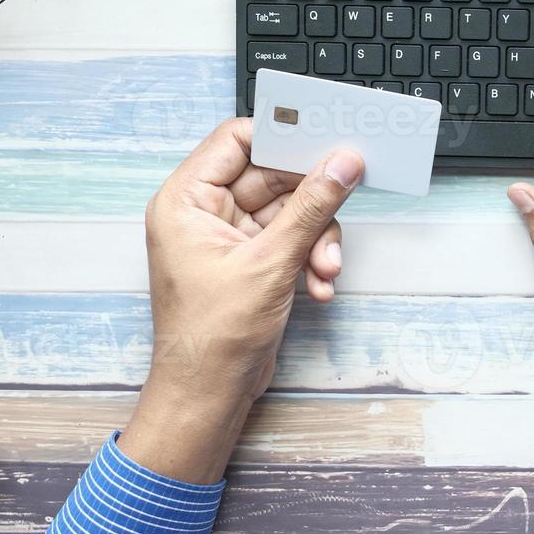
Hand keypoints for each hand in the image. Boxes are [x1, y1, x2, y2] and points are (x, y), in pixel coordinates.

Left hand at [119, 118, 363, 480]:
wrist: (208, 396)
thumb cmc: (211, 338)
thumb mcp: (270, 263)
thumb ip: (311, 207)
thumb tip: (343, 163)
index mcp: (187, 200)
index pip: (237, 139)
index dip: (282, 136)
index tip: (325, 138)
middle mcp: (205, 213)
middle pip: (272, 176)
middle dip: (312, 201)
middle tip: (346, 197)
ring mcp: (229, 238)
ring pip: (290, 211)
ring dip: (316, 237)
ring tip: (326, 268)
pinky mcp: (252, 262)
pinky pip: (291, 239)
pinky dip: (310, 257)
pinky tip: (319, 285)